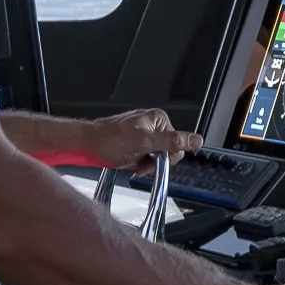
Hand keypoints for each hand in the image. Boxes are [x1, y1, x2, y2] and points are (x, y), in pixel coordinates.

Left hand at [86, 109, 202, 171]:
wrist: (87, 145)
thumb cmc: (110, 141)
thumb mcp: (145, 142)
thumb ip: (172, 141)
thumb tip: (196, 140)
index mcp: (158, 119)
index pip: (177, 144)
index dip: (165, 156)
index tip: (152, 157)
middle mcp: (152, 125)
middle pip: (167, 151)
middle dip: (154, 161)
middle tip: (140, 160)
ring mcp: (143, 135)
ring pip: (156, 157)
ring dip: (145, 164)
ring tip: (131, 160)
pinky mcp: (135, 144)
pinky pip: (145, 159)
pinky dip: (138, 164)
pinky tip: (128, 162)